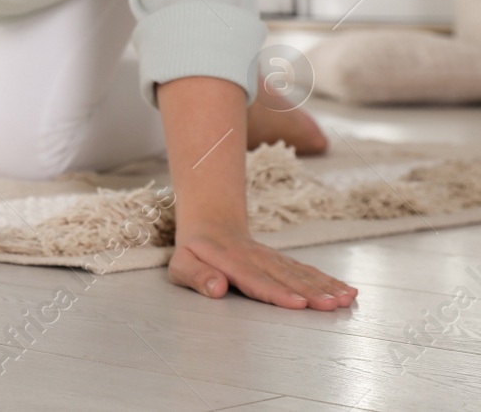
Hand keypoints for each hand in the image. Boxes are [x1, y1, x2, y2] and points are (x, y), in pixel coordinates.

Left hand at [170, 225, 356, 309]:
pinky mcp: (283, 261)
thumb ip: (196, 276)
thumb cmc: (193, 252)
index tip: (298, 303)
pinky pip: (307, 270)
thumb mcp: (181, 264)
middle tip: (333, 305)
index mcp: (231, 262)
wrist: (211, 223)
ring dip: (325, 286)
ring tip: (347, 299)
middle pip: (286, 277)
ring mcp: (273, 258)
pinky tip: (348, 290)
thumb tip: (217, 288)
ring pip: (301, 272)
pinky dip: (328, 280)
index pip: (256, 280)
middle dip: (311, 292)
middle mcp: (257, 259)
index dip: (277, 292)